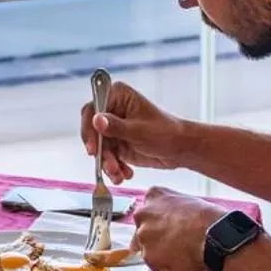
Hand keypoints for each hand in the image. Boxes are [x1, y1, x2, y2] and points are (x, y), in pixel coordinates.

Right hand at [80, 80, 196, 185]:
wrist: (181, 149)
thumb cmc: (166, 132)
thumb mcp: (139, 131)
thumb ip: (116, 127)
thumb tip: (96, 120)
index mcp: (117, 95)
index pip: (92, 109)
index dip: (89, 129)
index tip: (93, 148)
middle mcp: (112, 109)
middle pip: (92, 131)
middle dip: (101, 152)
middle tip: (109, 166)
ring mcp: (114, 127)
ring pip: (99, 147)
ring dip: (108, 163)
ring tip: (119, 174)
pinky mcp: (117, 143)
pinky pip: (107, 157)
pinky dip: (114, 167)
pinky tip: (125, 174)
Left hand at [131, 188, 222, 270]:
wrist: (214, 235)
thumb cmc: (207, 217)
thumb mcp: (184, 199)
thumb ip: (168, 208)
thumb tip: (169, 220)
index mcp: (152, 197)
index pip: (147, 214)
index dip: (159, 225)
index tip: (168, 232)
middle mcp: (142, 217)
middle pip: (145, 233)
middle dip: (159, 240)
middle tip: (179, 244)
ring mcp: (145, 239)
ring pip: (151, 252)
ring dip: (165, 256)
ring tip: (187, 252)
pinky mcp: (151, 260)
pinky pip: (161, 268)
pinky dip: (172, 269)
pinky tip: (187, 261)